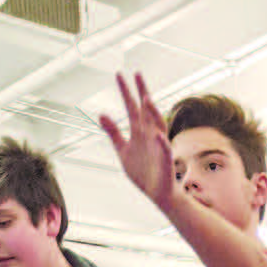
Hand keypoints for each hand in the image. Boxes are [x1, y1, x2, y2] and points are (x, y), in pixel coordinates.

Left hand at [99, 73, 175, 211]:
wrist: (158, 193)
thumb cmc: (142, 172)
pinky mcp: (165, 161)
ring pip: (157, 125)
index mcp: (138, 131)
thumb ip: (113, 133)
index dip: (125, 92)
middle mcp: (149, 134)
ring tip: (146, 99)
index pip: (131, 107)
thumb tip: (101, 114)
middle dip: (142, 92)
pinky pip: (165, 150)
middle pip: (145, 109)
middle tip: (136, 73)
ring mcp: (158, 145)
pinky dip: (162, 143)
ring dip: (153, 113)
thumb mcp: (123, 151)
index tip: (119, 75)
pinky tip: (157, 136)